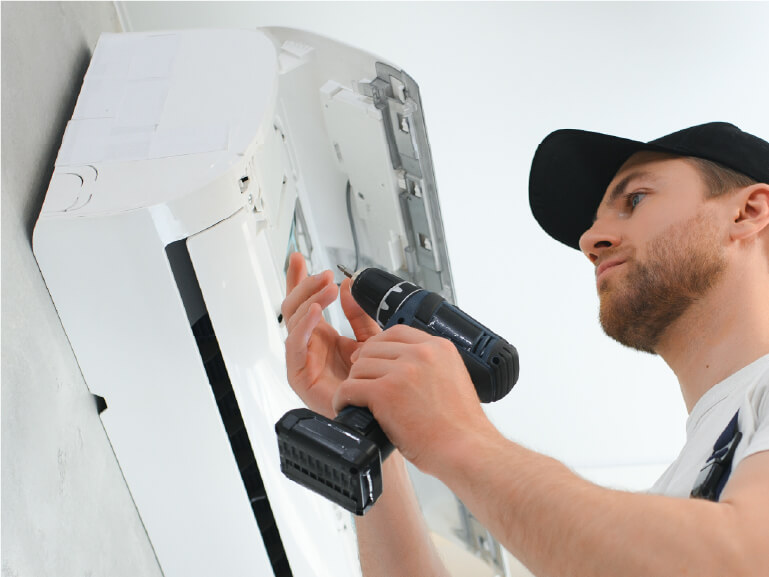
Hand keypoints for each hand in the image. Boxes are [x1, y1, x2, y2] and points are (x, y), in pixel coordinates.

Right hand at [281, 253, 379, 417]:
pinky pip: (294, 347)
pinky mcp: (299, 377)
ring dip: (308, 300)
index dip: (300, 279)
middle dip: (305, 285)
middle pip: (294, 307)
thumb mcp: (369, 339)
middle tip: (324, 274)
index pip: (305, 302)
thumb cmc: (373, 384)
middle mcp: (308, 346)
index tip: (299, 257)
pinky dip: (303, 326)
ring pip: (292, 322)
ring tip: (325, 287)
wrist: (379, 417)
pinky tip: (315, 312)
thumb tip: (348, 285)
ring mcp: (301, 360)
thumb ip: (358, 314)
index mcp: (321, 336)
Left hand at [332, 324, 494, 472]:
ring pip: (359, 367)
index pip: (396, 332)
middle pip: (373, 347)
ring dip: (354, 384)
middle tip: (361, 383)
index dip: (378, 346)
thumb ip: (430, 366)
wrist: (467, 450)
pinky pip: (349, 388)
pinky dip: (343, 399)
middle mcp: (421, 353)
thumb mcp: (452, 379)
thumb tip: (401, 366)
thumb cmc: (461, 426)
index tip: (371, 359)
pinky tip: (347, 408)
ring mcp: (403, 371)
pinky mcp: (385, 392)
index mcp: (439, 347)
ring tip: (356, 400)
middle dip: (363, 366)